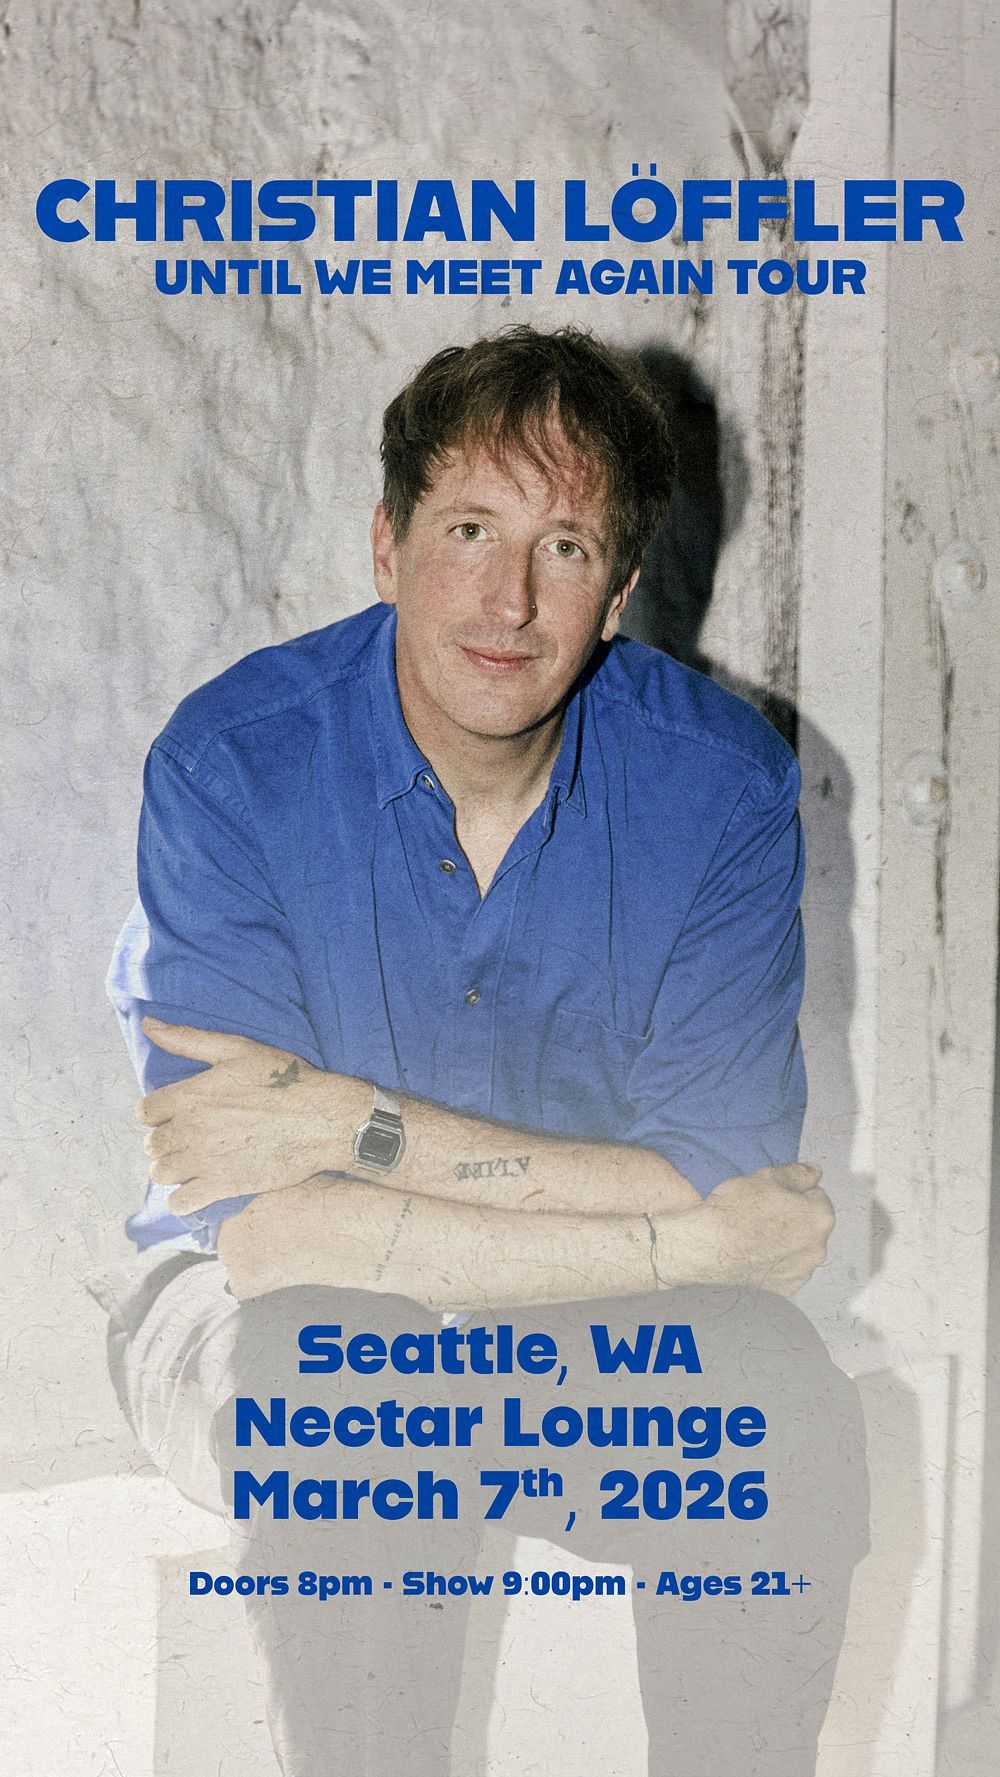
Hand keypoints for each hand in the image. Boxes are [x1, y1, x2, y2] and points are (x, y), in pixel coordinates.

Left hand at [136, 1019, 368, 1214]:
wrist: (321, 1119)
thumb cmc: (283, 1079)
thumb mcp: (236, 1048)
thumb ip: (188, 1039)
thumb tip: (148, 1024)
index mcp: (189, 1096)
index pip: (144, 1112)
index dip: (158, 1112)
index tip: (176, 1113)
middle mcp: (191, 1130)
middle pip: (152, 1145)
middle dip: (167, 1141)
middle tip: (190, 1137)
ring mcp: (205, 1161)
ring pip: (162, 1174)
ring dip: (173, 1168)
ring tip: (193, 1162)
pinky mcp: (224, 1186)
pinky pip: (182, 1203)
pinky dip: (185, 1199)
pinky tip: (199, 1188)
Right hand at [694, 1163, 834, 1294]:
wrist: (707, 1250)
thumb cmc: (735, 1212)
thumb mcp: (766, 1177)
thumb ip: (798, 1173)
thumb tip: (815, 1171)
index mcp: (819, 1218)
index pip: (817, 1195)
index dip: (793, 1192)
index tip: (773, 1196)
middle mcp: (817, 1249)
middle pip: (810, 1224)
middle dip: (794, 1217)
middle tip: (762, 1213)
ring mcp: (801, 1272)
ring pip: (799, 1248)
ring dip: (786, 1240)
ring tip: (756, 1235)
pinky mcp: (785, 1289)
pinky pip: (786, 1269)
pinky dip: (776, 1262)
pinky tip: (755, 1253)